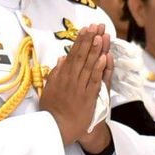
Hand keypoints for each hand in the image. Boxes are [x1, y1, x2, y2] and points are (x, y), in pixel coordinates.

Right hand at [40, 25, 111, 146]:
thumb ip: (56, 74)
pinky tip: (104, 58)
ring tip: (101, 36)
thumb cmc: (52, 110)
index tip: (86, 29)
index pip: (72, 54)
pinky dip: (99, 69)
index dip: (80, 41)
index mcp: (61, 76)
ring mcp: (80, 88)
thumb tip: (61, 59)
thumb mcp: (49, 89)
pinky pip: (94, 81)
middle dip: (89, 40)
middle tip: (96, 26)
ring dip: (96, 51)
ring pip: (89, 66)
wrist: (57, 128)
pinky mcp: (88, 97)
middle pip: (82, 56)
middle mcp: (71, 79)